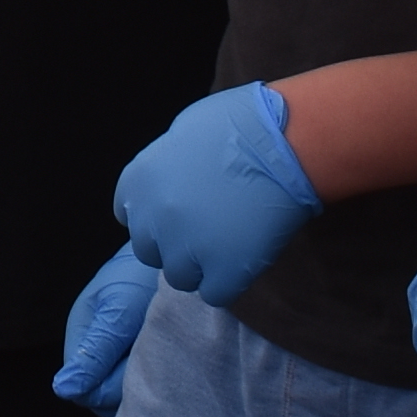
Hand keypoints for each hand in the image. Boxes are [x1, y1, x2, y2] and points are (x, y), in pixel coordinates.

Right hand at [53, 247, 158, 411]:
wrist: (177, 251)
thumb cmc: (145, 275)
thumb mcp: (119, 313)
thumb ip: (95, 352)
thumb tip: (62, 389)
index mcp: (82, 335)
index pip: (86, 392)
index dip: (111, 391)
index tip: (136, 367)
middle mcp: (97, 348)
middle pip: (106, 394)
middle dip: (131, 383)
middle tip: (153, 354)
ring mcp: (119, 350)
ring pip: (127, 388)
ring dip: (147, 376)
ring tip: (164, 348)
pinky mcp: (140, 351)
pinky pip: (144, 378)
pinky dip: (159, 371)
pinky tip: (170, 352)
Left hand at [111, 80, 320, 297]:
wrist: (286, 142)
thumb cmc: (241, 123)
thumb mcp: (184, 133)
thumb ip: (166, 169)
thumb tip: (170, 186)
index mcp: (139, 181)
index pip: (130, 215)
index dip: (157, 217)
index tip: (181, 212)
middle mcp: (153, 220)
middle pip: (150, 251)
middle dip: (174, 243)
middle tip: (208, 229)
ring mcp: (186, 251)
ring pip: (180, 277)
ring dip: (201, 265)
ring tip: (230, 242)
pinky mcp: (221, 274)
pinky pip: (215, 293)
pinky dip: (229, 280)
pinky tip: (245, 256)